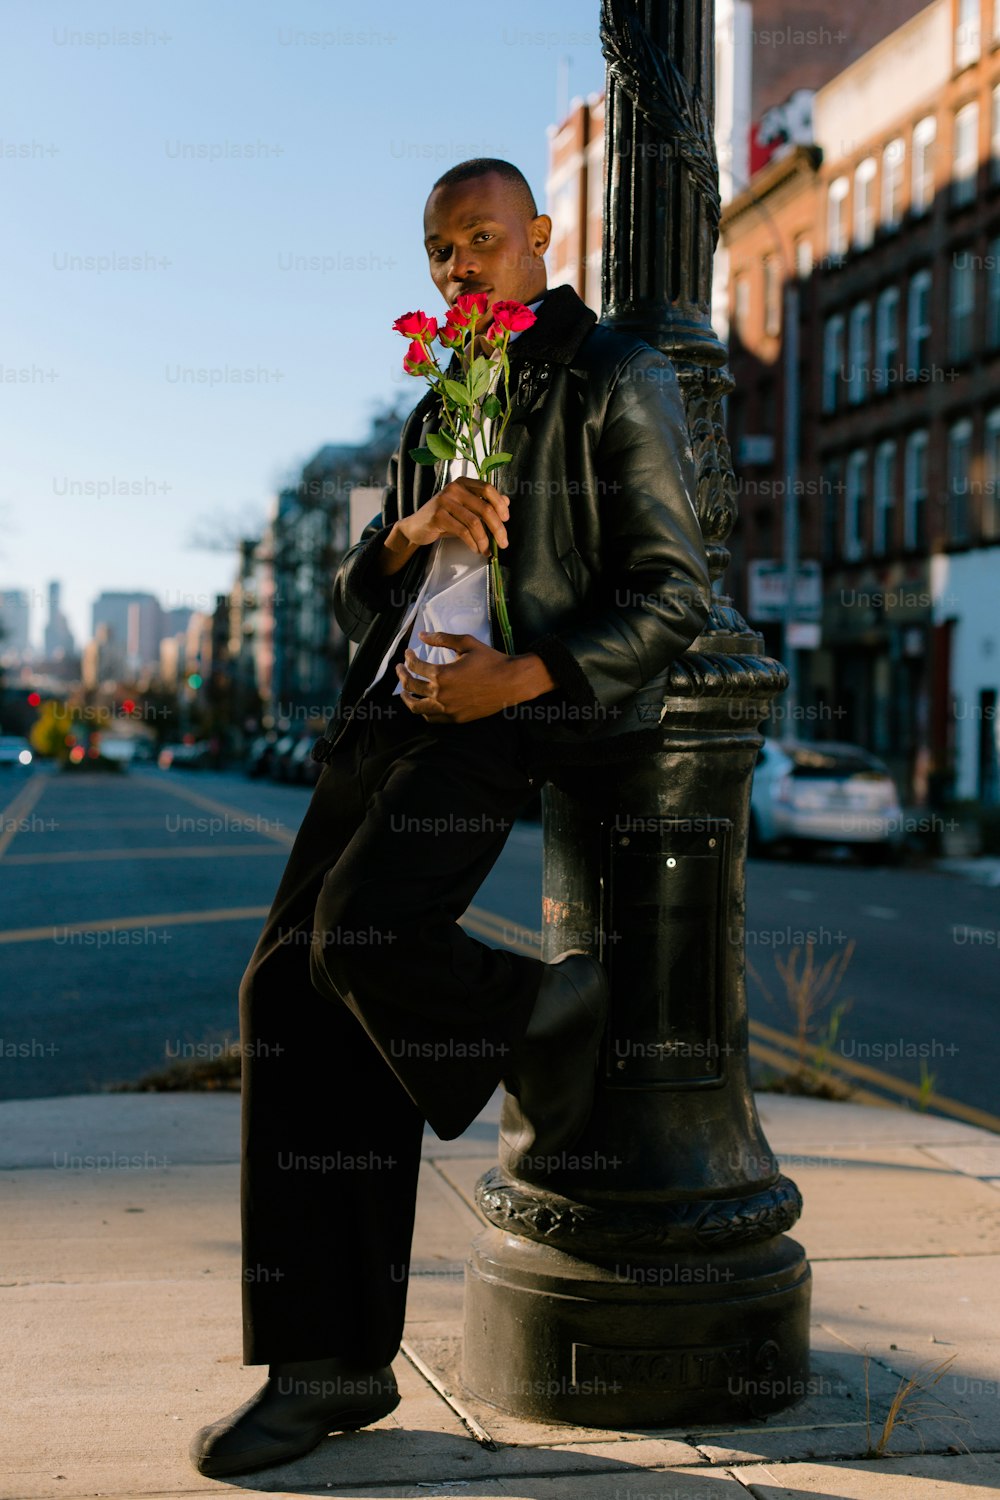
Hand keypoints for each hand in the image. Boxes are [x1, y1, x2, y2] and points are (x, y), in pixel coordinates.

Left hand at [396, 632, 522, 722]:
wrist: (511, 682)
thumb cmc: (490, 660)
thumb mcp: (466, 643)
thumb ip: (442, 639)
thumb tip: (422, 635)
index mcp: (441, 674)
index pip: (415, 666)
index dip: (408, 658)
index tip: (409, 653)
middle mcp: (441, 694)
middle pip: (410, 686)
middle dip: (402, 674)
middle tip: (400, 669)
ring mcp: (448, 709)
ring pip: (417, 707)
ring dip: (407, 698)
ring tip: (405, 691)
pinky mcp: (456, 718)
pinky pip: (432, 718)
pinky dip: (424, 711)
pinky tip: (424, 704)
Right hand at [397, 478, 508, 557]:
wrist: (416, 527)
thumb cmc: (444, 518)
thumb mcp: (465, 508)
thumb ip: (483, 503)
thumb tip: (507, 501)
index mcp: (463, 483)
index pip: (487, 488)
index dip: (500, 504)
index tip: (506, 519)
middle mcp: (454, 488)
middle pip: (484, 508)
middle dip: (497, 528)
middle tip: (503, 543)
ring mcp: (444, 501)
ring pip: (474, 522)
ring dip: (484, 540)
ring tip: (487, 550)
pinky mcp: (438, 516)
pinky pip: (462, 531)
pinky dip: (473, 543)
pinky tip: (476, 549)